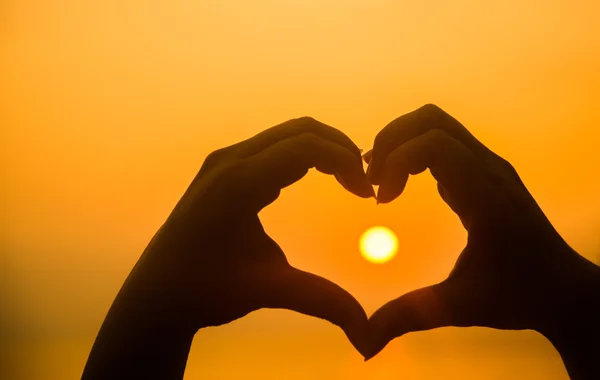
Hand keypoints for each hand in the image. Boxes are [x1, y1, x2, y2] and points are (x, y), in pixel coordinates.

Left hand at [132, 116, 373, 346]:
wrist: (157, 293)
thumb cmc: (206, 291)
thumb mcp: (269, 290)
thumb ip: (322, 301)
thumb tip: (368, 337)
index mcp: (238, 183)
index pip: (306, 146)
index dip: (346, 162)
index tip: (366, 193)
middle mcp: (228, 161)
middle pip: (301, 129)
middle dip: (340, 149)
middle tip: (364, 182)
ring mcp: (222, 162)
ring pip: (286, 134)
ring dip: (322, 150)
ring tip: (348, 180)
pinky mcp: (222, 169)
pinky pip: (271, 147)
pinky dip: (301, 155)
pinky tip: (315, 179)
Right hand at [363, 105, 598, 376]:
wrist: (563, 289)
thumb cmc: (517, 297)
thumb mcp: (458, 308)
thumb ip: (409, 317)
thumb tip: (363, 344)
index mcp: (486, 198)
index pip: (434, 146)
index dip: (395, 162)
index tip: (380, 199)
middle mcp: (490, 171)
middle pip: (431, 120)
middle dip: (390, 141)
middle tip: (370, 177)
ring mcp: (490, 167)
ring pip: (437, 124)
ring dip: (401, 142)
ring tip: (379, 177)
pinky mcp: (486, 171)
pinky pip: (444, 141)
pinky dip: (414, 151)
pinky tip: (400, 185)